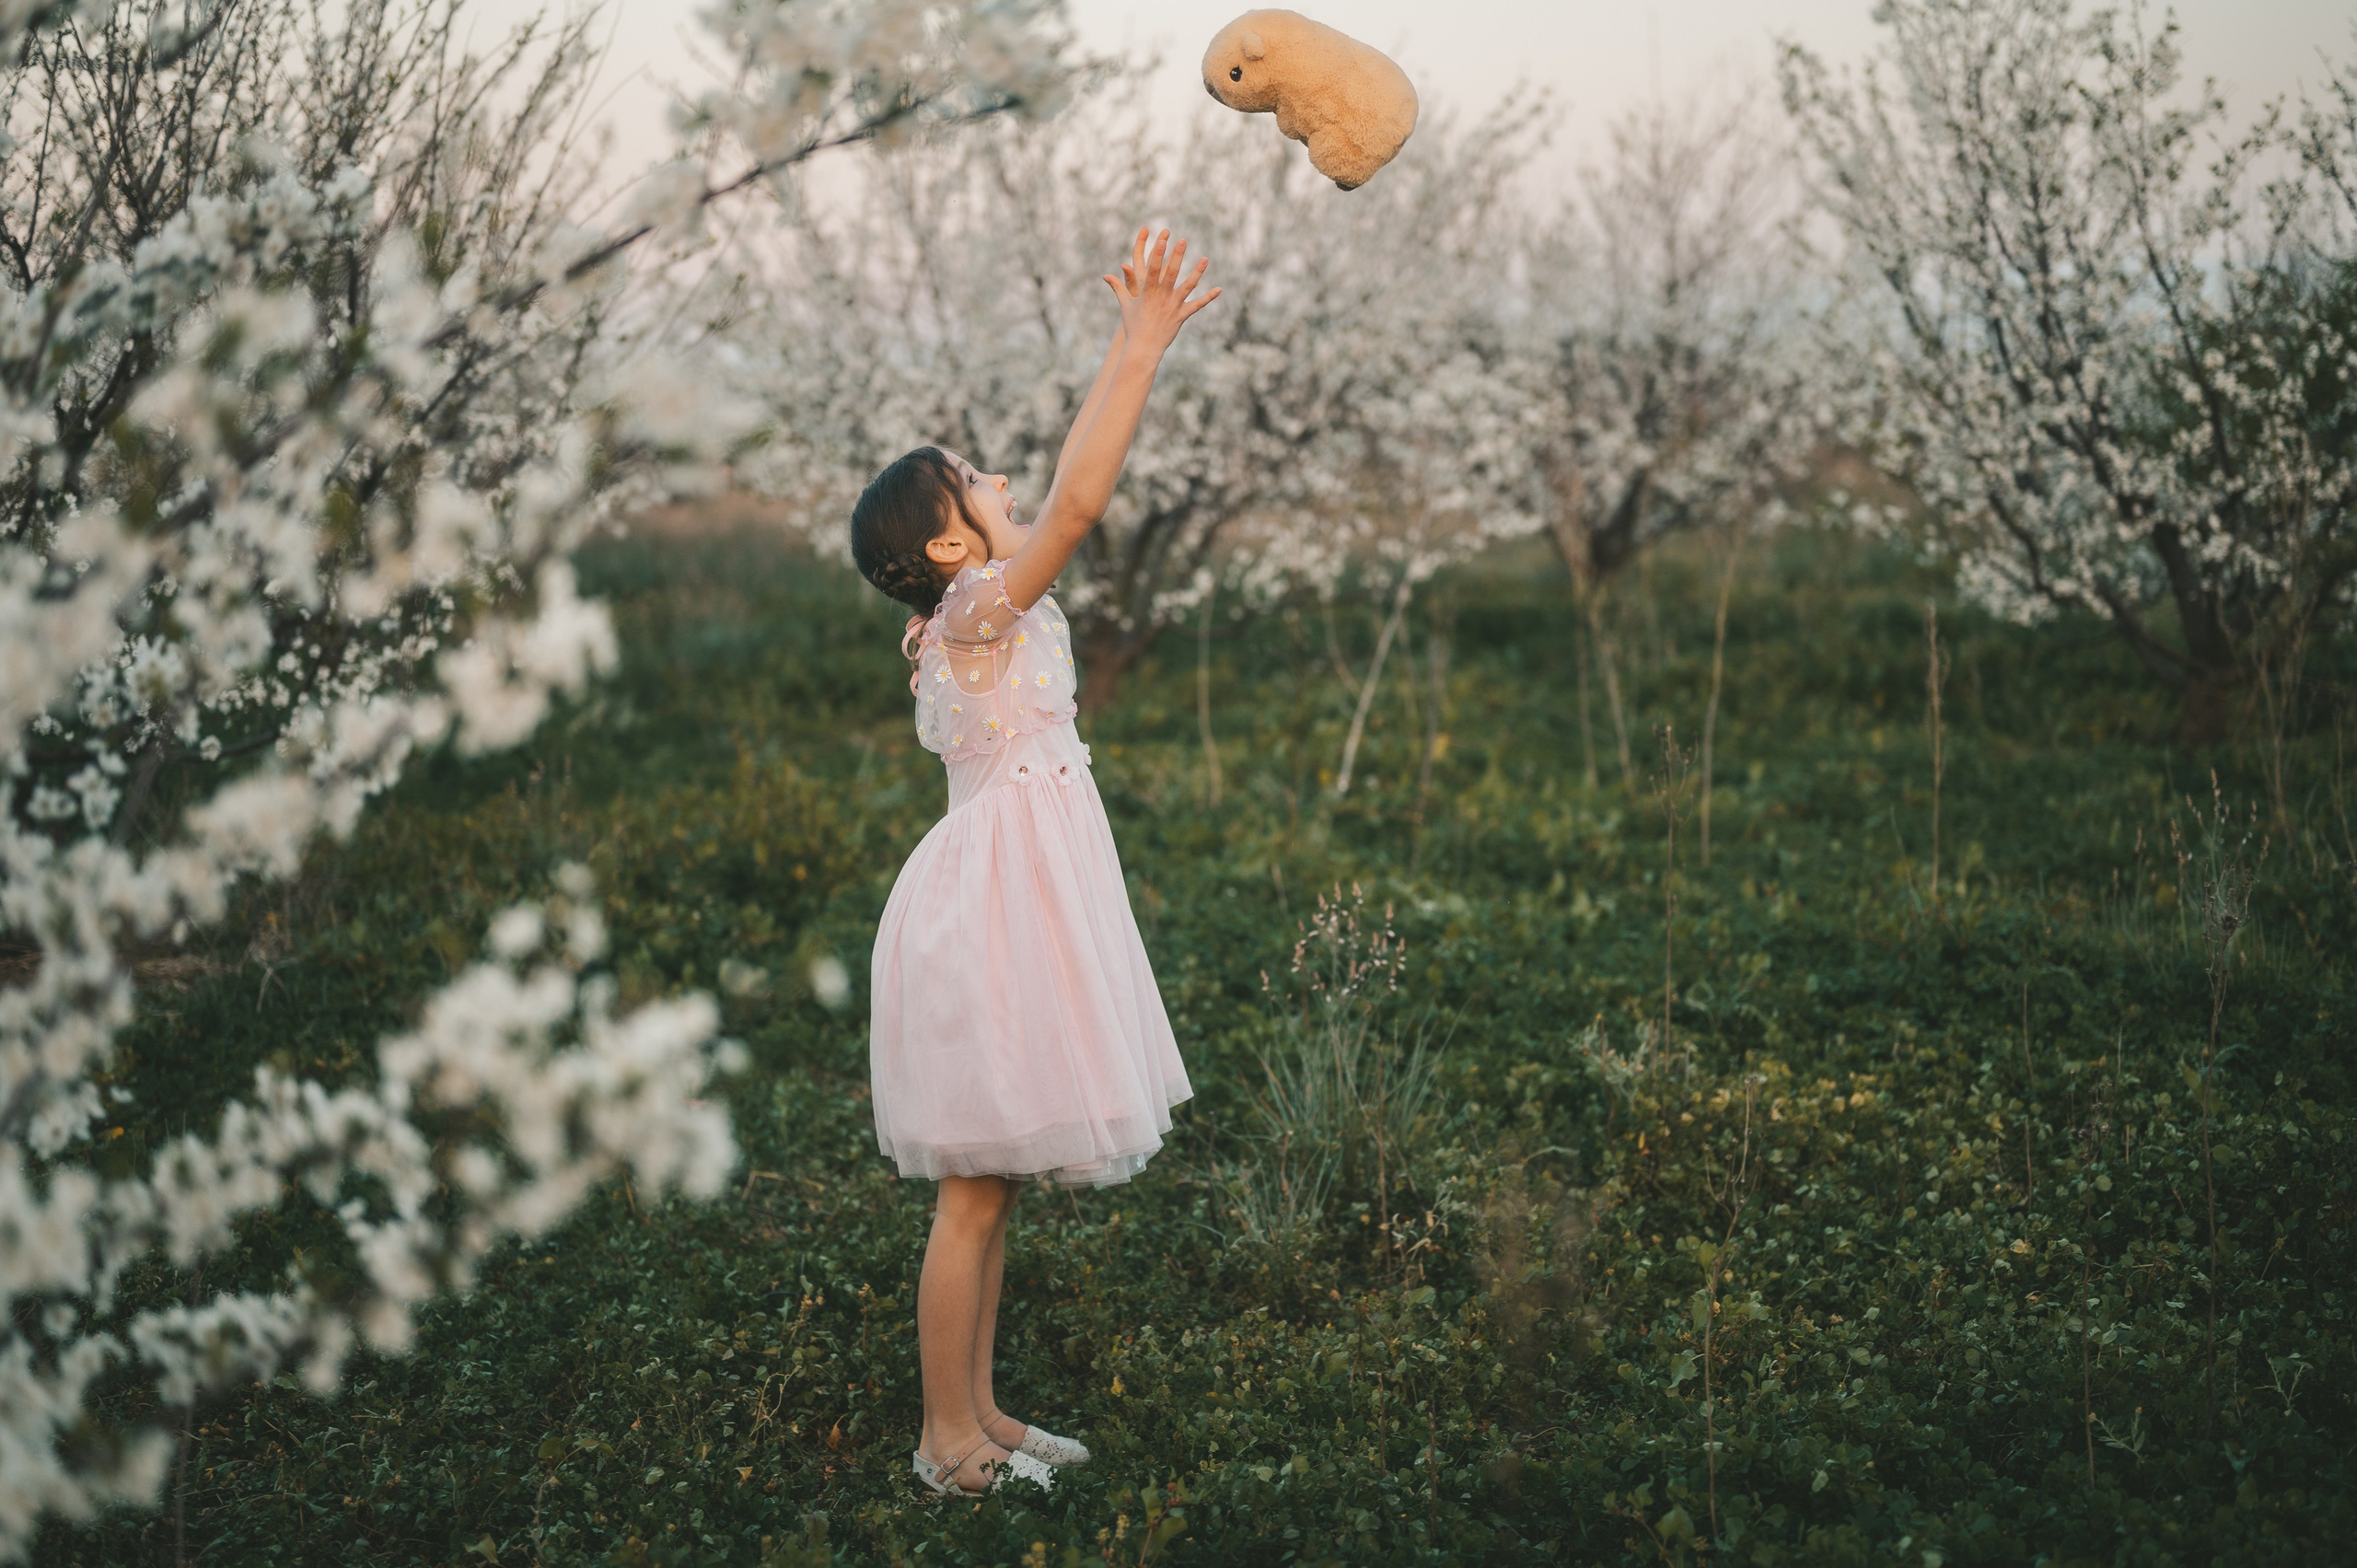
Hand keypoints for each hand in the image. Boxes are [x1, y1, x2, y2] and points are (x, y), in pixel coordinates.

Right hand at [1103, 227, 1218, 351]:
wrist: (1143, 348)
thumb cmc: (1133, 325)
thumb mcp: (1126, 305)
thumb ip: (1118, 287)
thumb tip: (1106, 276)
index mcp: (1148, 293)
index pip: (1153, 270)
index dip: (1158, 255)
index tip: (1162, 241)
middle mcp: (1162, 298)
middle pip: (1171, 273)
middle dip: (1177, 256)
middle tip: (1183, 240)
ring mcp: (1173, 306)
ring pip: (1188, 286)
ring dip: (1197, 272)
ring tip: (1205, 258)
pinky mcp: (1182, 316)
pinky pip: (1197, 305)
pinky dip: (1208, 298)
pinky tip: (1219, 289)